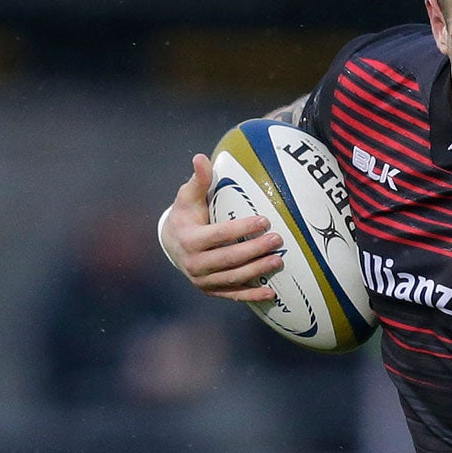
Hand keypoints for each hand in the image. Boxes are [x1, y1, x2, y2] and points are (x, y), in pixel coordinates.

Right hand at [163, 154, 284, 303]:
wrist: (171, 244)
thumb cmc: (186, 215)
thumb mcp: (188, 197)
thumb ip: (198, 180)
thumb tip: (201, 157)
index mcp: (189, 239)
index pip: (219, 235)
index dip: (242, 229)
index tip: (264, 220)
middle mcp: (194, 263)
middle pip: (230, 258)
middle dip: (255, 250)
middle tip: (278, 240)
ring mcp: (202, 280)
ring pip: (234, 277)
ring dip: (258, 271)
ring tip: (279, 260)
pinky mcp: (210, 290)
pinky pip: (233, 294)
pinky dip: (252, 295)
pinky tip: (271, 293)